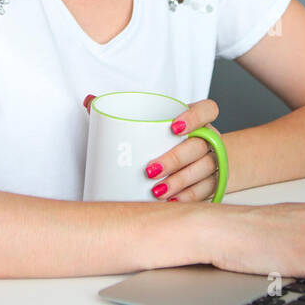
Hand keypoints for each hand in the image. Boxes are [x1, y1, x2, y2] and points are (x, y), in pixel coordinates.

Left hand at [83, 95, 221, 202]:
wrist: (202, 156)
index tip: (173, 127)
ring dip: (179, 182)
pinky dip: (188, 197)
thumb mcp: (154, 121)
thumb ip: (123, 110)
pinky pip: (206, 190)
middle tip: (150, 170)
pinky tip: (172, 203)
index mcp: (198, 119)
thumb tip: (90, 101)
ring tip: (156, 192)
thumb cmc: (171, 137)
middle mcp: (209, 139)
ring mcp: (214, 161)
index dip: (194, 117)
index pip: (207, 110)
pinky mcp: (213, 181)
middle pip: (199, 146)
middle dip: (175, 159)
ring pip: (203, 170)